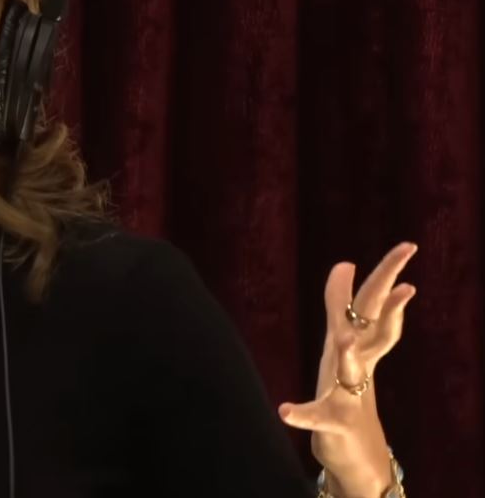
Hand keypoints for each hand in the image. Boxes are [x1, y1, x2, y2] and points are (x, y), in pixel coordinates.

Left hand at [278, 242, 417, 497]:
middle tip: (408, 281)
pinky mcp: (333, 423)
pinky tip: (285, 410)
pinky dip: (302, 414)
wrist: (353, 445)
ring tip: (343, 341)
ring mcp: (348, 394)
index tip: (407, 247)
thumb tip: (344, 263)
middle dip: (389, 301)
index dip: (388, 276)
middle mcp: (359, 365)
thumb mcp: (341, 339)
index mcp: (358, 343)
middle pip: (377, 328)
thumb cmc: (345, 384)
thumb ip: (340, 302)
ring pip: (352, 372)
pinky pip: (318, 418)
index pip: (375, 305)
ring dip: (349, 356)